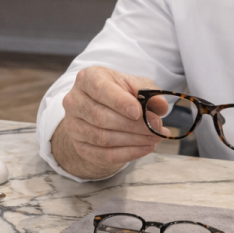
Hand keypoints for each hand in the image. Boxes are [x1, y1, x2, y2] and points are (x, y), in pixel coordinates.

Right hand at [53, 66, 169, 178]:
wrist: (104, 108)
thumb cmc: (120, 93)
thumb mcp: (135, 85)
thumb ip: (148, 92)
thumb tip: (160, 105)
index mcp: (88, 78)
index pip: (100, 90)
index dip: (120, 102)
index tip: (138, 112)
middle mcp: (74, 101)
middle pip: (101, 117)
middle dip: (133, 126)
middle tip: (156, 129)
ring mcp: (73, 125)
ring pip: (102, 138)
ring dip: (133, 141)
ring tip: (154, 138)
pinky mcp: (79, 145)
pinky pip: (103, 154)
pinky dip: (127, 153)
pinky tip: (145, 148)